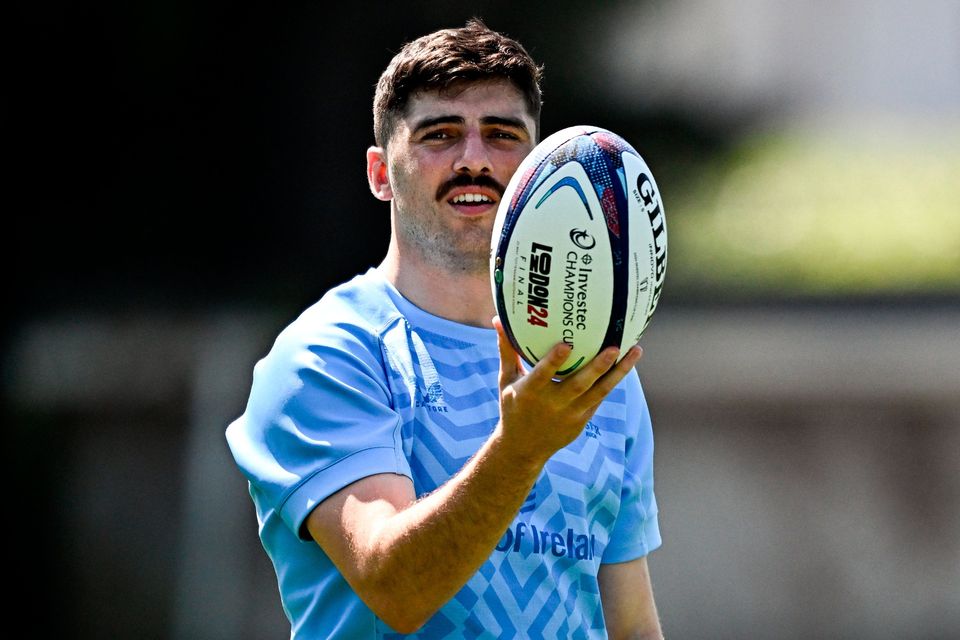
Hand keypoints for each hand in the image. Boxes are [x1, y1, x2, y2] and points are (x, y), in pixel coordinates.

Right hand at [492, 316, 642, 465]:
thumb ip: (506, 350)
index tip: (566, 345)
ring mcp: (571, 414)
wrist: (523, 448)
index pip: (543, 375)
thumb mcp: (506, 380)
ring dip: (619, 372)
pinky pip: (601, 397)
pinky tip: (627, 362)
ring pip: (599, 391)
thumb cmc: (513, 406)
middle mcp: (552, 405)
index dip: (554, 362)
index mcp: (530, 393)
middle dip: (598, 366)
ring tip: (635, 350)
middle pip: (579, 385)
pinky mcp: (582, 420)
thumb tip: (497, 319)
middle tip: (614, 347)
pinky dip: (614, 380)